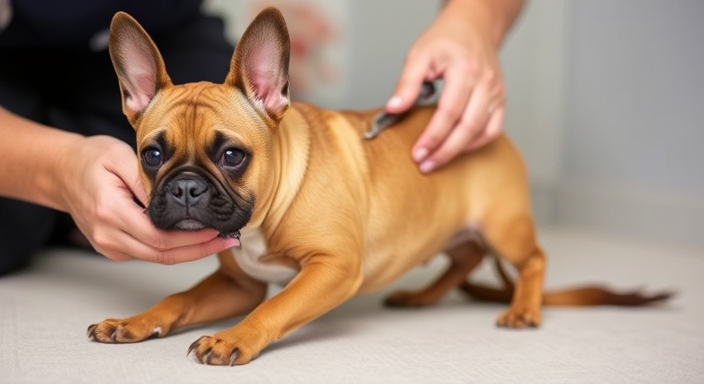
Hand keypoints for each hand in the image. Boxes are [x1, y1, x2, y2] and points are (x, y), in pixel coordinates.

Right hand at [58, 136, 238, 263]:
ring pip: (158, 258)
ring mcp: (109, 246)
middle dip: (200, 249)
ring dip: (191, 251)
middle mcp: (108, 236)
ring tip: (221, 238)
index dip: (193, 239)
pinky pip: (149, 253)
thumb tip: (174, 198)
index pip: (160, 237)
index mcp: (110, 212)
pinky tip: (196, 237)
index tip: (218, 230)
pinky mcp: (114, 249)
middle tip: (230, 238)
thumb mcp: (119, 156)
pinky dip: (175, 248)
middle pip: (163, 255)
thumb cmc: (91, 159)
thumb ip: (146, 178)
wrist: (61, 172)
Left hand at [387, 4, 506, 172]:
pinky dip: (476, 143)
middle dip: (445, 150)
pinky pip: (493, 129)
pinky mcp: (500, 99)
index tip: (417, 153)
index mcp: (465, 70)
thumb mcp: (419, 54)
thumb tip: (393, 109)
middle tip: (425, 165)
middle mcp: (485, 82)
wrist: (474, 25)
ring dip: (460, 151)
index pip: (449, 112)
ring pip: (483, 131)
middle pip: (468, 126)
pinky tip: (457, 149)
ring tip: (437, 161)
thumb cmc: (446, 39)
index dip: (433, 136)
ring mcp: (496, 92)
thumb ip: (406, 83)